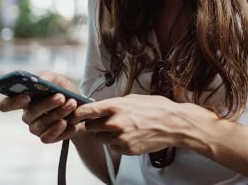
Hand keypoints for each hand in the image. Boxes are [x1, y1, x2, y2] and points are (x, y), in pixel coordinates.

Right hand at [0, 71, 83, 143]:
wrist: (83, 108)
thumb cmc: (64, 92)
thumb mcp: (58, 80)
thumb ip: (48, 78)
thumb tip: (40, 81)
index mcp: (24, 99)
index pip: (6, 104)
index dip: (13, 102)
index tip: (27, 97)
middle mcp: (27, 115)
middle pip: (29, 114)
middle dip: (47, 104)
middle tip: (61, 97)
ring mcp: (36, 128)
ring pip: (42, 124)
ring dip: (59, 113)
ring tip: (72, 104)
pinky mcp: (46, 138)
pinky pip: (49, 136)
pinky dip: (60, 129)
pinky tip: (69, 122)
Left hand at [70, 94, 193, 155]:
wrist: (173, 123)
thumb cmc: (156, 108)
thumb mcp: (133, 98)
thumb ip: (114, 103)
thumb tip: (100, 106)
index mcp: (116, 106)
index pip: (86, 111)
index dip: (77, 113)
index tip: (74, 114)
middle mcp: (115, 122)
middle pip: (90, 127)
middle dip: (94, 124)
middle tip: (104, 121)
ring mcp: (120, 137)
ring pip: (100, 138)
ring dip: (105, 134)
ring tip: (120, 128)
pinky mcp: (126, 149)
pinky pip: (112, 147)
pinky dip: (116, 143)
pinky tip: (129, 136)